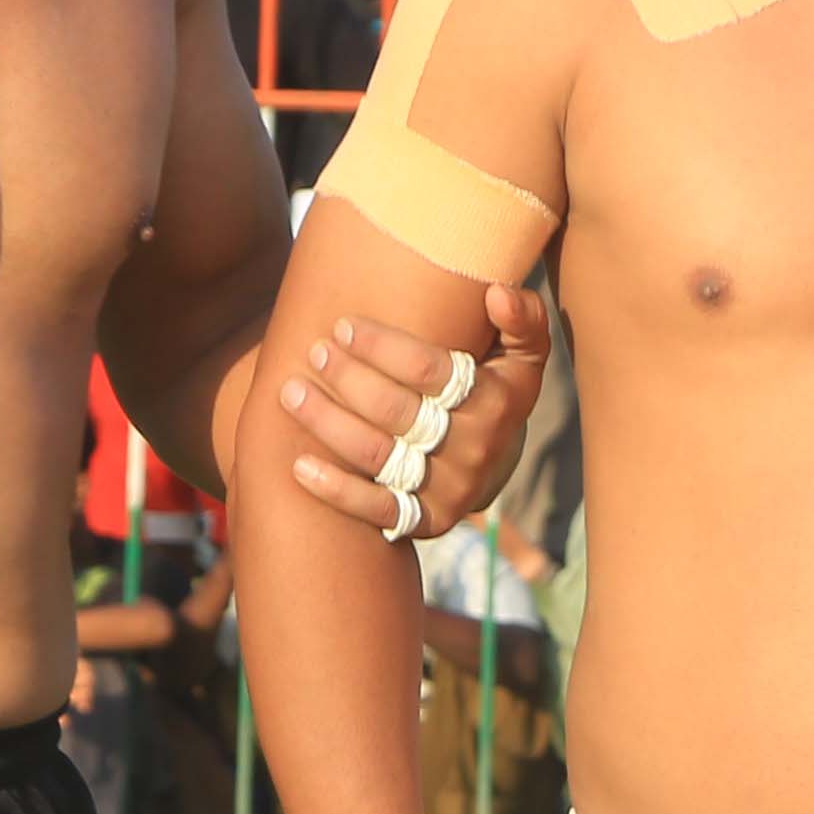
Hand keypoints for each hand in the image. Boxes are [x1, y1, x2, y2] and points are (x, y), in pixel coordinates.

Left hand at [269, 282, 556, 542]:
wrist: (496, 463)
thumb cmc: (496, 388)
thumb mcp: (522, 353)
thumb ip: (523, 318)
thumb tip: (498, 293)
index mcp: (493, 400)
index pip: (428, 371)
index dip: (381, 347)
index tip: (343, 326)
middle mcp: (473, 448)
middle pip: (396, 411)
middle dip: (348, 378)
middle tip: (315, 353)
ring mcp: (450, 488)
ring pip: (378, 455)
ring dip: (328, 423)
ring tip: (291, 392)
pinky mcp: (428, 520)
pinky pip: (379, 509)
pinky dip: (337, 491)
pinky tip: (300, 465)